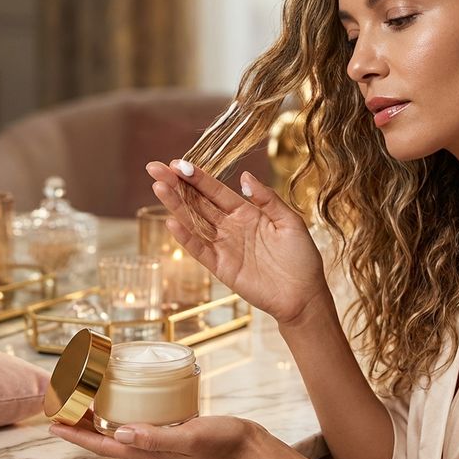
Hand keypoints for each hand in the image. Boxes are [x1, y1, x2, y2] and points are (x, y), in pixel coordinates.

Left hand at [48, 413, 271, 458]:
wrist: (249, 445)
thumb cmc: (223, 442)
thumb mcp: (189, 436)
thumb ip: (156, 437)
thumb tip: (120, 433)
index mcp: (148, 453)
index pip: (103, 445)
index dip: (76, 435)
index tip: (53, 424)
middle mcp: (149, 448)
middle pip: (106, 436)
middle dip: (82, 422)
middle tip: (63, 403)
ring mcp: (160, 439)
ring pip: (120, 426)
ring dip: (99, 414)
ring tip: (83, 397)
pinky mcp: (172, 429)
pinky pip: (138, 419)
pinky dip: (124, 408)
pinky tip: (125, 396)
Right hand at [146, 160, 329, 325]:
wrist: (304, 295)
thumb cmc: (301, 258)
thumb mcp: (290, 222)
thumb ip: (267, 199)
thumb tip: (244, 176)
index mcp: (246, 212)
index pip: (215, 190)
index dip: (197, 177)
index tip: (177, 163)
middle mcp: (230, 227)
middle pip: (198, 202)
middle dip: (177, 185)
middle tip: (154, 167)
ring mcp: (224, 246)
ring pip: (194, 222)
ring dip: (176, 205)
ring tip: (158, 187)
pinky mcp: (221, 267)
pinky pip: (200, 249)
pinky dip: (186, 237)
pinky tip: (172, 222)